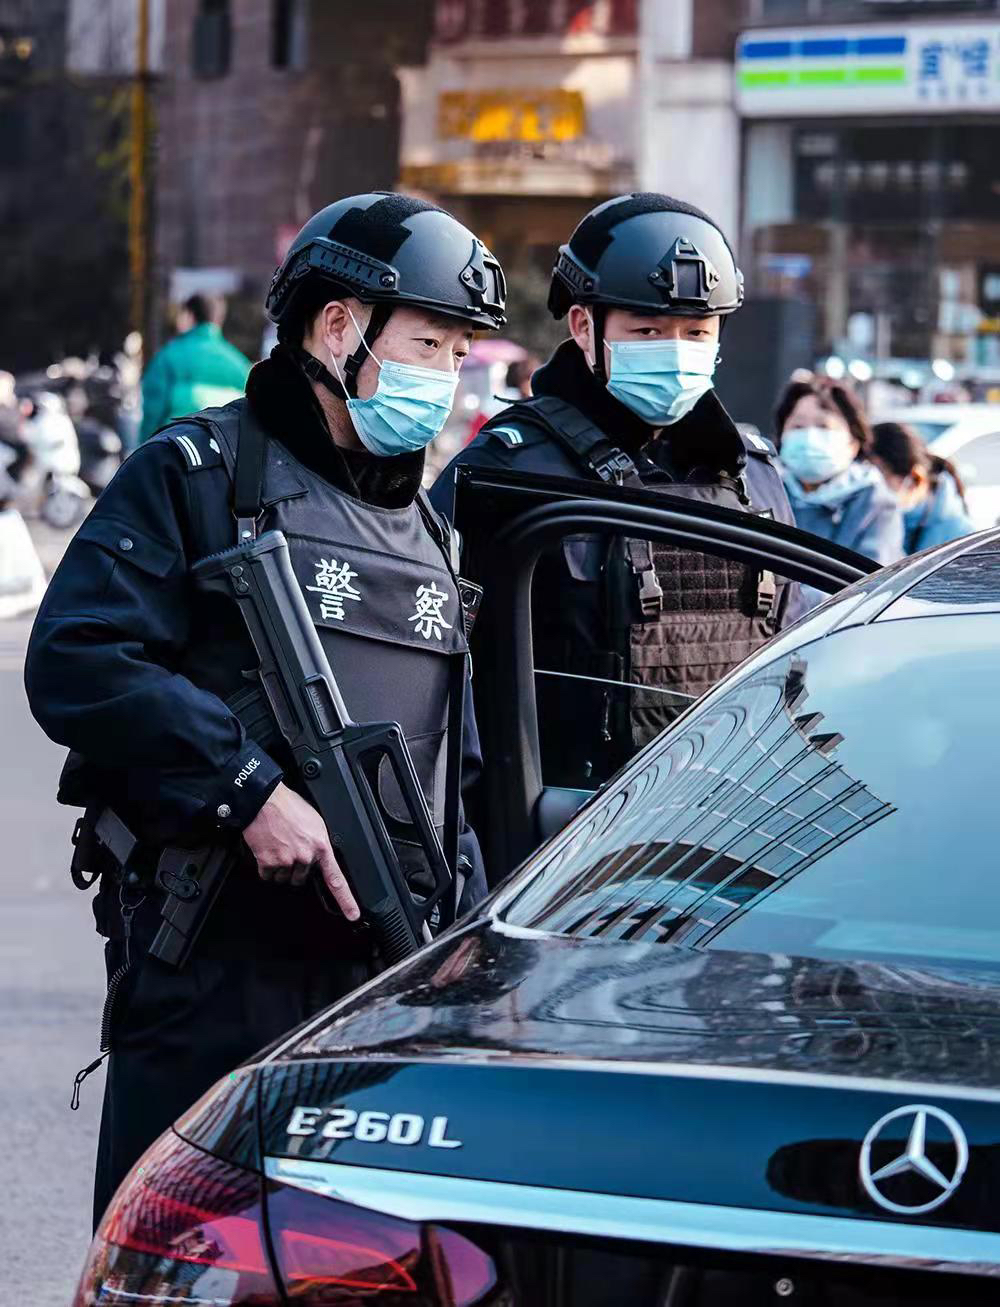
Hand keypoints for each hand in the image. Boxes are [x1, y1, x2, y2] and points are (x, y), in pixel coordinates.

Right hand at [241, 783, 359, 920]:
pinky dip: (266, 867)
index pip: (336, 879)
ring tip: (279, 846)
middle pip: (302, 878)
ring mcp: (286, 861)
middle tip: (290, 848)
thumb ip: (319, 843)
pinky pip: (268, 875)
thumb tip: (319, 856)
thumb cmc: (289, 807)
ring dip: (281, 867)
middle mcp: (305, 856)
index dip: (346, 900)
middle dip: (296, 868)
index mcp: (321, 846)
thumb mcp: (315, 823)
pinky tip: (268, 850)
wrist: (264, 800)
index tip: (352, 914)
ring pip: (284, 878)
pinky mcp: (268, 862)